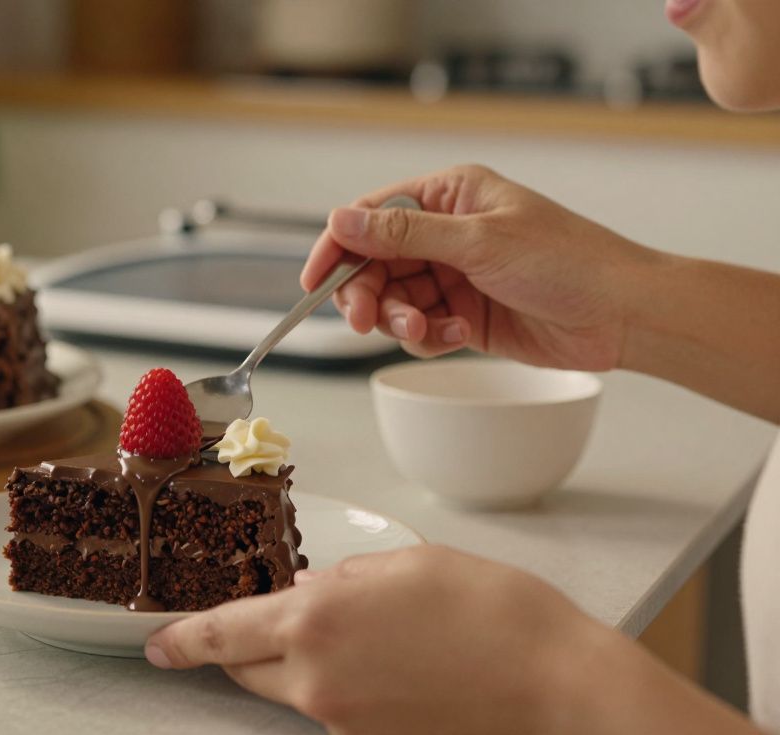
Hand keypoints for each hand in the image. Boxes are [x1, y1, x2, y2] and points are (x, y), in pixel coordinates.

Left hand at [146, 545, 600, 734]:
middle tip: (253, 623)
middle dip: (237, 648)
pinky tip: (382, 666)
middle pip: (244, 670)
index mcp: (315, 620)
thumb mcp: (407, 564)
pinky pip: (331, 712)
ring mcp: (343, 722)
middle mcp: (316, 680)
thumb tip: (316, 590)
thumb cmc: (493, 613)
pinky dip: (336, 688)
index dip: (181, 639)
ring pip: (289, 692)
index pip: (221, 634)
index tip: (156, 644)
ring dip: (294, 666)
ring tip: (349, 637)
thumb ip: (343, 578)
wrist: (557, 688)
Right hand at [301, 165, 660, 369]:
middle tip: (367, 323)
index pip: (371, 215)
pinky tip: (459, 336)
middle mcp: (447, 231)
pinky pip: (421, 328)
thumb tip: (340, 219)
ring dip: (400, 321)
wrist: (623, 315)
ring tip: (426, 333)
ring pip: (394, 300)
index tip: (313, 281)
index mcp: (450, 195)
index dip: (337, 247)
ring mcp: (455, 275)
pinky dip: (429, 337)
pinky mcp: (464, 315)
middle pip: (374, 263)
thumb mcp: (478, 241)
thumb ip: (403, 233)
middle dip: (367, 294)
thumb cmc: (568, 262)